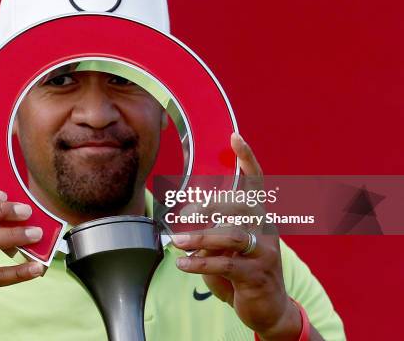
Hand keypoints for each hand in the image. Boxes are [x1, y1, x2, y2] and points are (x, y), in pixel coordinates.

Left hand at [172, 134, 303, 339]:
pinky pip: (225, 264)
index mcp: (260, 218)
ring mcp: (265, 253)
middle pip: (239, 205)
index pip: (257, 183)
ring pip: (231, 236)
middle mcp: (267, 230)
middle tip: (183, 216)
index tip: (235, 136)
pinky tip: (182, 265)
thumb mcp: (226, 251)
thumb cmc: (244, 274)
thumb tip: (186, 229)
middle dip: (209, 207)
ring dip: (199, 238)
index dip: (247, 159)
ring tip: (177, 242)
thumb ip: (211, 236)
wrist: (269, 310)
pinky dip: (200, 263)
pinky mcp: (257, 275)